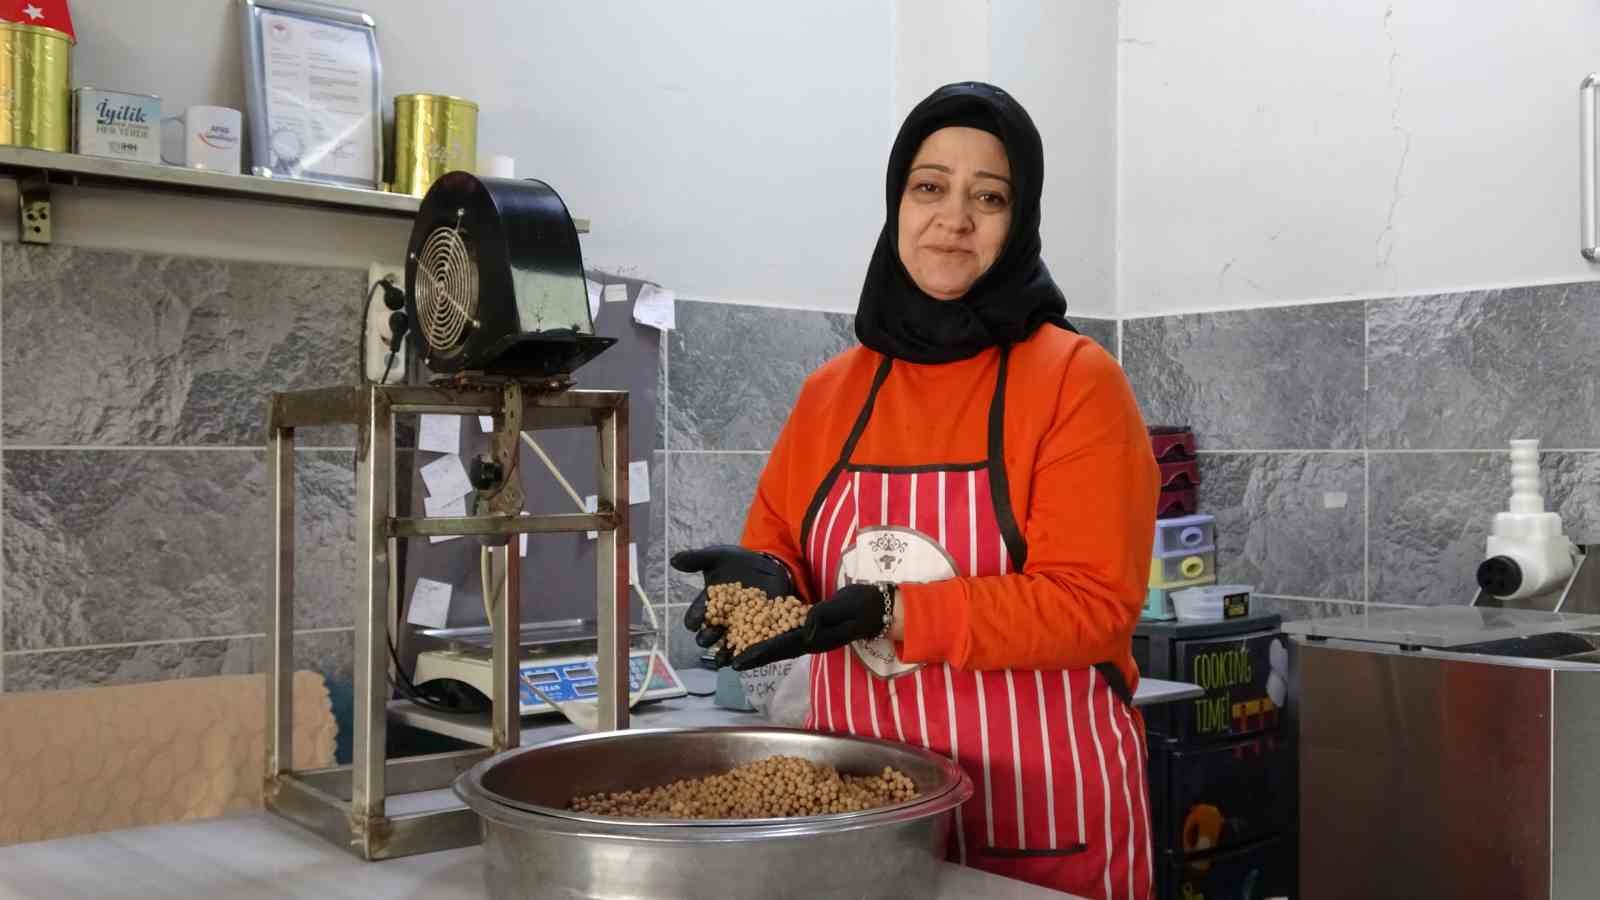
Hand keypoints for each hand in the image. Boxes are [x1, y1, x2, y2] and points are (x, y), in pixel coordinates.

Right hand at [671, 545, 795, 666]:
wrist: (766, 563)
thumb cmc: (738, 562)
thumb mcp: (718, 556)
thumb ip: (697, 559)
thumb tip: (673, 560)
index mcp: (707, 605)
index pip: (695, 617)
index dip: (693, 620)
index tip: (694, 622)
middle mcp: (720, 620)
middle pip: (708, 635)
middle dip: (707, 637)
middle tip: (710, 636)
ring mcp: (739, 627)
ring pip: (727, 646)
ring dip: (725, 653)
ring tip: (725, 659)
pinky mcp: (758, 629)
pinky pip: (752, 644)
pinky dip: (750, 652)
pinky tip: (750, 657)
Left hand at [732, 583, 887, 670]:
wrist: (877, 606)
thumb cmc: (862, 605)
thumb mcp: (845, 607)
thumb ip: (824, 617)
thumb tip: (803, 630)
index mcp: (816, 639)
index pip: (781, 648)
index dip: (759, 654)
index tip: (738, 662)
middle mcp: (810, 641)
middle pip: (776, 650)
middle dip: (754, 656)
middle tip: (729, 662)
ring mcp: (812, 636)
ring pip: (780, 645)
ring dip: (760, 648)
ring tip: (738, 651)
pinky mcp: (813, 628)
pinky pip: (787, 635)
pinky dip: (771, 636)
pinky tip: (760, 633)